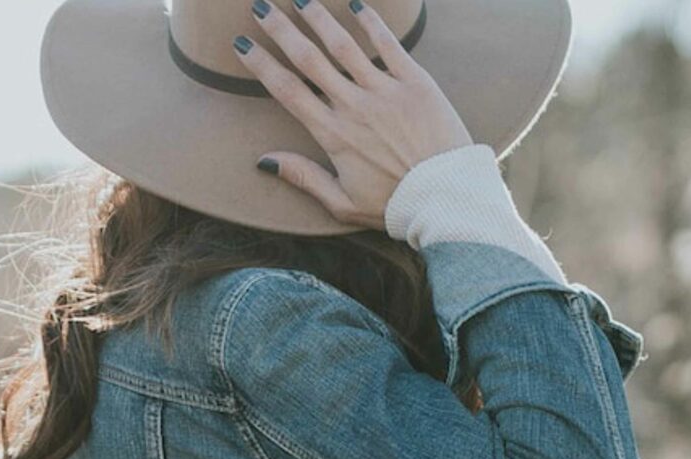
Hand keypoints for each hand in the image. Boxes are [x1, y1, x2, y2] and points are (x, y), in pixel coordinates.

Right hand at [236, 0, 474, 229]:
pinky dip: (371, 22)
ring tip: (301, 0)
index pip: (287, 90)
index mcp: (333, 135)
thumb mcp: (343, 204)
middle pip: (308, 59)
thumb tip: (265, 161)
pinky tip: (356, 4)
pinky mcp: (416, 83)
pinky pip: (389, 45)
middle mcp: (354, 107)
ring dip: (319, 18)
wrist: (447, 198)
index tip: (243, 43)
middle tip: (260, 7)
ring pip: (344, 45)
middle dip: (280, 29)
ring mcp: (385, 91)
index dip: (261, 64)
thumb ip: (303, 177)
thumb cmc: (395, 206)